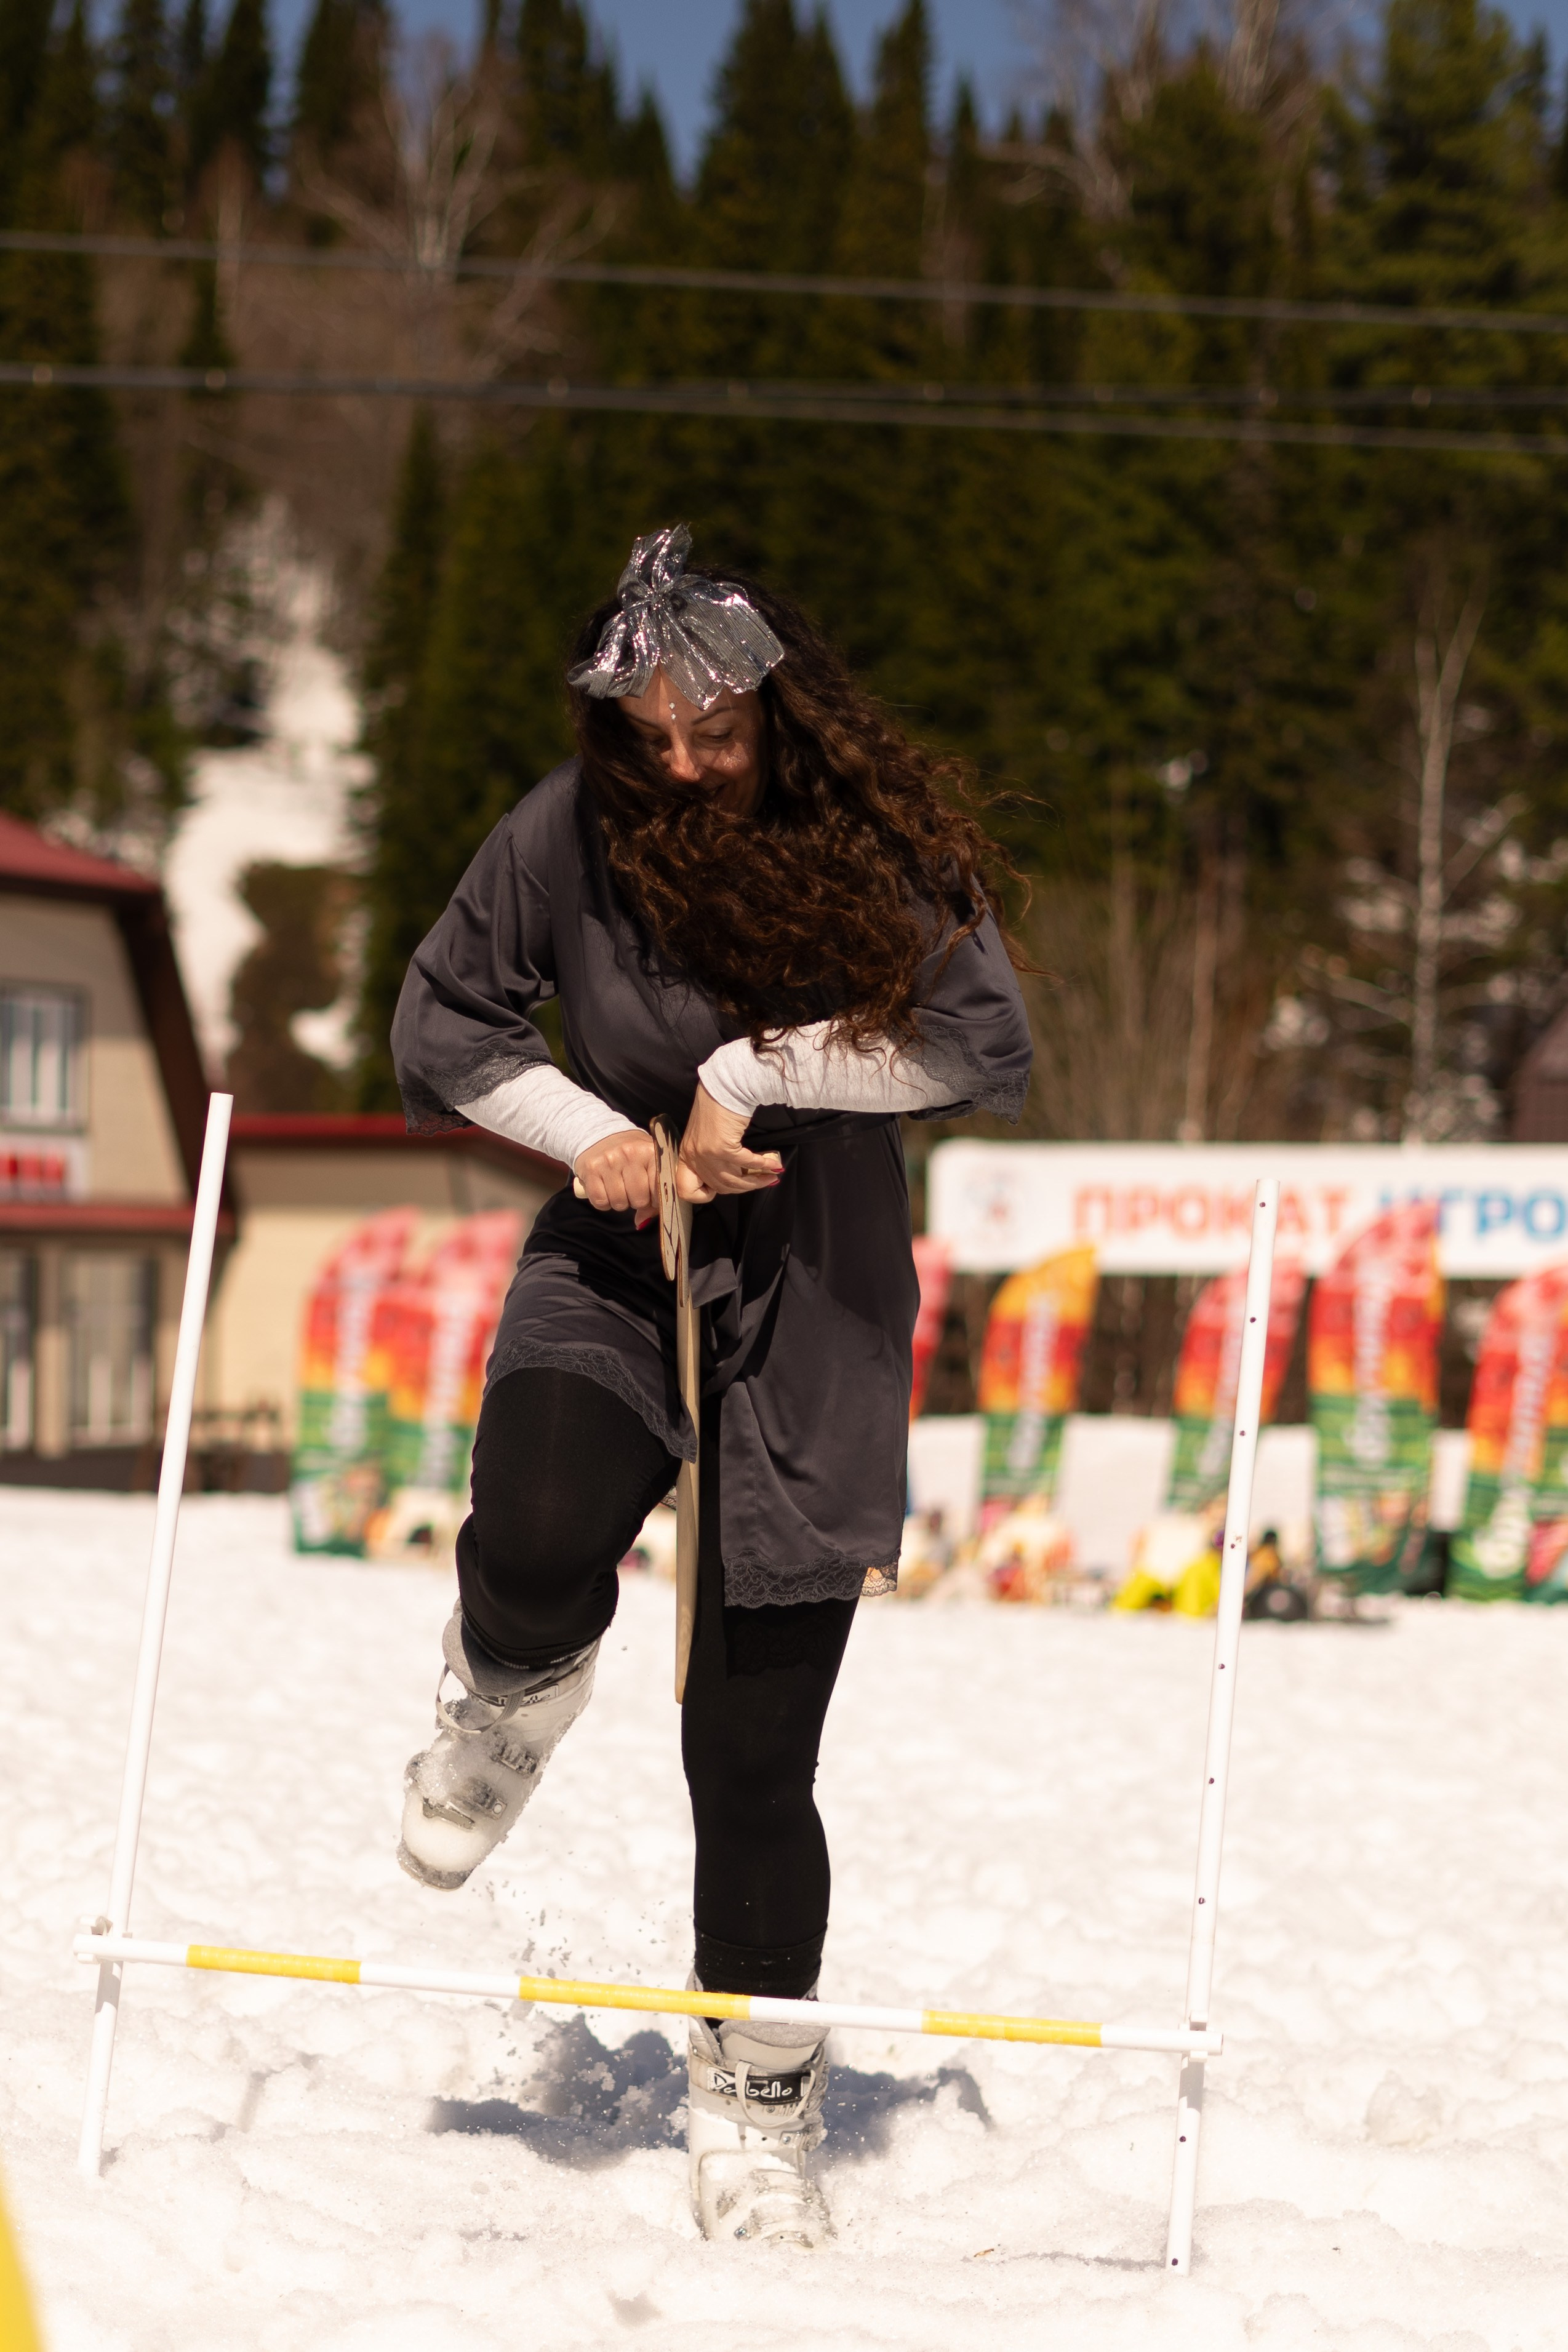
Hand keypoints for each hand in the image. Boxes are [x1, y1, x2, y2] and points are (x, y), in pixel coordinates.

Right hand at [573, 1126, 658, 1217]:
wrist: (598, 1134)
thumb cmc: (629, 1153)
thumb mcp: (647, 1162)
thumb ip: (654, 1191)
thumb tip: (644, 1221)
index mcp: (650, 1151)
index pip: (659, 1189)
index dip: (655, 1199)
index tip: (651, 1196)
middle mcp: (630, 1153)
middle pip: (639, 1199)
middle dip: (636, 1201)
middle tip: (632, 1191)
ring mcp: (609, 1160)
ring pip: (619, 1203)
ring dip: (619, 1202)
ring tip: (619, 1189)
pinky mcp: (591, 1168)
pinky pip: (600, 1201)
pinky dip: (603, 1202)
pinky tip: (606, 1190)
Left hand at [677, 1082, 783, 1203]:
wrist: (722, 1088)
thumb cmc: (715, 1107)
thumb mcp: (705, 1136)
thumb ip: (711, 1155)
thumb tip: (735, 1172)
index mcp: (686, 1156)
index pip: (687, 1190)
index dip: (704, 1195)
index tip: (720, 1189)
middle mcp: (694, 1158)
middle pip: (720, 1186)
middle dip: (744, 1187)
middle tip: (761, 1181)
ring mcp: (707, 1154)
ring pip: (735, 1180)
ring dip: (756, 1181)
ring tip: (771, 1177)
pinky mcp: (722, 1148)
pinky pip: (746, 1163)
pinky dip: (762, 1165)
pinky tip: (773, 1164)